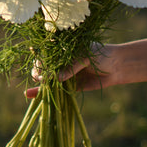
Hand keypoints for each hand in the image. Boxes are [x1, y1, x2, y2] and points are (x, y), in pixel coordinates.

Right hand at [25, 37, 146, 97]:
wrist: (117, 66)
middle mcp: (62, 62)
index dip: (40, 63)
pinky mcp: (70, 86)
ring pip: (47, 80)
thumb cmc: (101, 54)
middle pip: (43, 68)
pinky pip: (55, 90)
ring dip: (38, 85)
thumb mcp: (86, 56)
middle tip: (41, 79)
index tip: (40, 70)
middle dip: (39, 74)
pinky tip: (30, 95)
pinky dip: (42, 93)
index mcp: (64, 51)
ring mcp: (65, 74)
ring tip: (35, 89)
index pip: (46, 55)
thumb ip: (72, 66)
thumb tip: (58, 78)